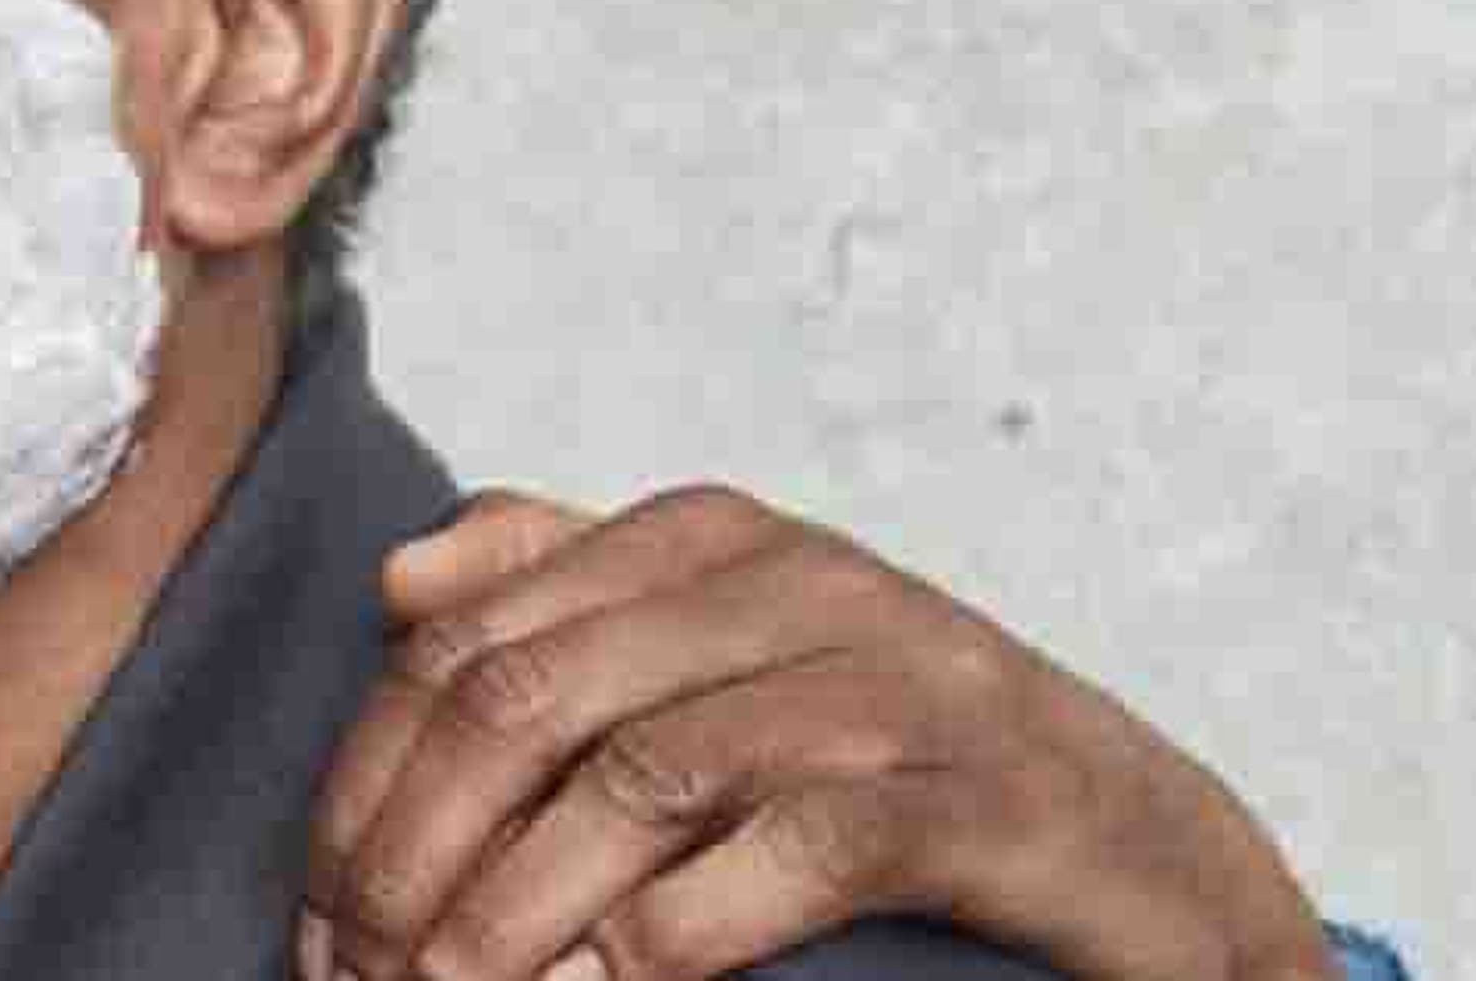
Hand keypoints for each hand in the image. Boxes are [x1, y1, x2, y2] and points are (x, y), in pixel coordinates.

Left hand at [295, 486, 1333, 980]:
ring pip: (638, 776)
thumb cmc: (905, 770)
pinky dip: (680, 933)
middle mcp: (799, 584)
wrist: (1157, 862)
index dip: (364, 789)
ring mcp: (902, 683)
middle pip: (523, 700)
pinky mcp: (990, 798)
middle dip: (411, 857)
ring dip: (514, 915)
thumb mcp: (729, 663)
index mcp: (709, 542)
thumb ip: (569, 598)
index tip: (318, 920)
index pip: (460, 642)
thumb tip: (403, 581)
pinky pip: (800, 845)